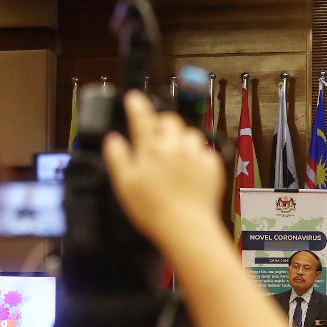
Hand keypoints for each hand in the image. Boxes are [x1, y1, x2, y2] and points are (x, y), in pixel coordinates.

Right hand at [102, 90, 225, 246]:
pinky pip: (206, 151)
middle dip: (163, 123)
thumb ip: (118, 158)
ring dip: (183, 138)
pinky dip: (199, 155)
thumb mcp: (125, 186)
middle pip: (171, 120)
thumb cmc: (152, 210)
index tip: (135, 98)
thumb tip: (113, 139)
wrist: (186, 228)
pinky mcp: (213, 167)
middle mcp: (175, 147)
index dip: (137, 105)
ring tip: (177, 154)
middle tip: (158, 136)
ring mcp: (196, 155)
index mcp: (150, 149)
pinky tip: (193, 168)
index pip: (142, 118)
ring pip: (191, 133)